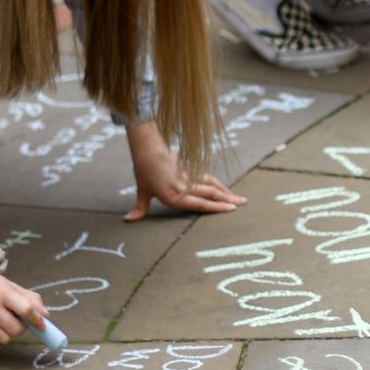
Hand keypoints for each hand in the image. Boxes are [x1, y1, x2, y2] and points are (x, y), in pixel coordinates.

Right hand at [0, 270, 50, 344]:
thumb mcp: (10, 285)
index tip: (42, 324)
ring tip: (7, 322)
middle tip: (20, 321)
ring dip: (11, 333)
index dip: (36, 319)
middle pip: (17, 329)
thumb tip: (46, 315)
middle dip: (23, 328)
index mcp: (3, 292)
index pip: (25, 309)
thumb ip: (30, 298)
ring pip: (6, 338)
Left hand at [126, 122, 244, 219]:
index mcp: (174, 196)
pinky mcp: (191, 169)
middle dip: (227, 199)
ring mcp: (189, 177)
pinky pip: (207, 178)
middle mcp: (184, 187)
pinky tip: (225, 189)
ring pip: (212, 185)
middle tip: (242, 204)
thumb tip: (127, 220)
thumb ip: (139, 208)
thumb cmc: (144, 172)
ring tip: (240, 197)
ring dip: (226, 192)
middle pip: (210, 194)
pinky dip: (218, 184)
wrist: (148, 149)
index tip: (230, 208)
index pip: (199, 203)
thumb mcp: (142, 191)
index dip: (216, 207)